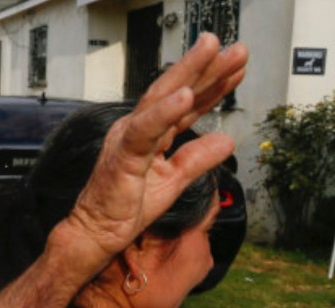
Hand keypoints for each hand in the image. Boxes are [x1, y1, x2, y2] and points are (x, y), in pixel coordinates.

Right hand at [60, 33, 247, 266]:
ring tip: (211, 52)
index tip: (238, 67)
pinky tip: (185, 95)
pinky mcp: (122, 155)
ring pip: (160, 99)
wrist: (96, 232)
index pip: (185, 104)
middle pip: (175, 91)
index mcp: (150, 133)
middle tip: (234, 48)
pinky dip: (164, 112)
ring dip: (187, 74)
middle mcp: (137, 128)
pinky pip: (144, 130)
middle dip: (205, 67)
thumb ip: (197, 158)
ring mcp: (128, 138)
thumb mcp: (172, 180)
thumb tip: (227, 141)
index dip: (213, 84)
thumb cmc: (123, 207)